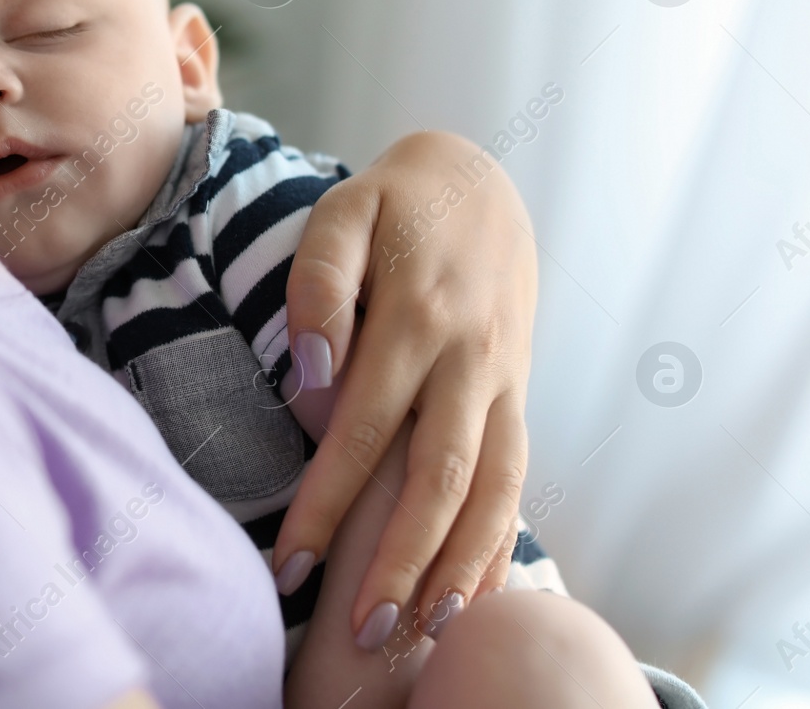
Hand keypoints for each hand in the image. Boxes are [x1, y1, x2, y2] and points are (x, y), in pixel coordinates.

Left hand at [270, 130, 536, 647]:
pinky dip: (501, 537)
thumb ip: (320, 287)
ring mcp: (505, 378)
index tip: (290, 564)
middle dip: (398, 560)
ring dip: (460, 565)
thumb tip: (313, 376)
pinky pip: (518, 474)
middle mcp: (472, 358)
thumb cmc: (395, 200)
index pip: (363, 430)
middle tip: (358, 628)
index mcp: (420, 316)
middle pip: (438, 479)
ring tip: (423, 631)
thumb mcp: (344, 212)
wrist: (480, 178)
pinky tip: (479, 590)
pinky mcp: (520, 389)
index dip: (327, 503)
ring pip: (493, 489)